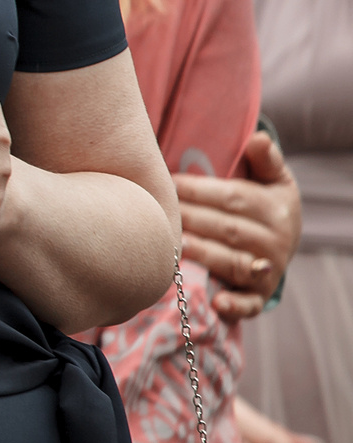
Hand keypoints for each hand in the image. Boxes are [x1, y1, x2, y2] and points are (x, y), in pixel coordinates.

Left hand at [176, 129, 300, 319]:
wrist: (284, 242)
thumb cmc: (265, 204)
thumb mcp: (273, 179)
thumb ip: (264, 159)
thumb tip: (257, 137)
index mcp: (274, 209)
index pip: (233, 198)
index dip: (198, 190)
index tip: (167, 181)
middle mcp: (274, 241)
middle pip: (227, 229)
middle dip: (190, 219)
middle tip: (157, 212)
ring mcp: (266, 271)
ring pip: (230, 261)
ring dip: (202, 254)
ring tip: (172, 245)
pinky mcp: (258, 296)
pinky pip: (248, 304)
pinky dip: (234, 306)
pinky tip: (216, 303)